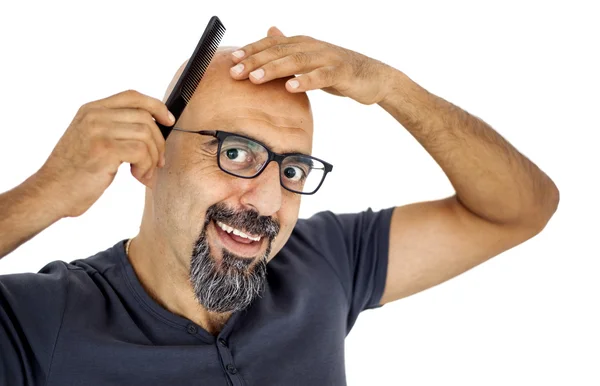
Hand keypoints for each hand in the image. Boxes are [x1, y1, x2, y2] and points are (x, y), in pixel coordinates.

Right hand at [36, 90, 173, 217]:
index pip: (133, 96)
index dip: (156, 106)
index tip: (168, 121)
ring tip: (144, 173)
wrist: (51, 192)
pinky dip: (146, 166)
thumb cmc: (74, 172)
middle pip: (145, 118)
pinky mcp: (105, 149)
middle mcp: (94, 116)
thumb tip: (152, 127)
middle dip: (158, 142)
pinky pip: (141, 151)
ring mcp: (98, 131)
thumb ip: (114, 128)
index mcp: (91, 110)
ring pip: (146, 135)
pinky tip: (138, 176)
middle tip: (157, 162)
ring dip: (152, 158)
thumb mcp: (91, 139)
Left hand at [229, 27, 394, 104]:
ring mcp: (327, 58)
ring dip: (273, 69)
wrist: (375, 77)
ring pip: (296, 62)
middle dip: (255, 61)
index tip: (231, 60)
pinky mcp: (340, 72)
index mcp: (303, 43)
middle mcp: (312, 46)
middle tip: (235, 71)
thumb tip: (270, 31)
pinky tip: (290, 88)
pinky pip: (320, 77)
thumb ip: (290, 48)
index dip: (251, 50)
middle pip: (279, 51)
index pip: (272, 44)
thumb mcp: (311, 57)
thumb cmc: (339, 70)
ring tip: (254, 78)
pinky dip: (305, 82)